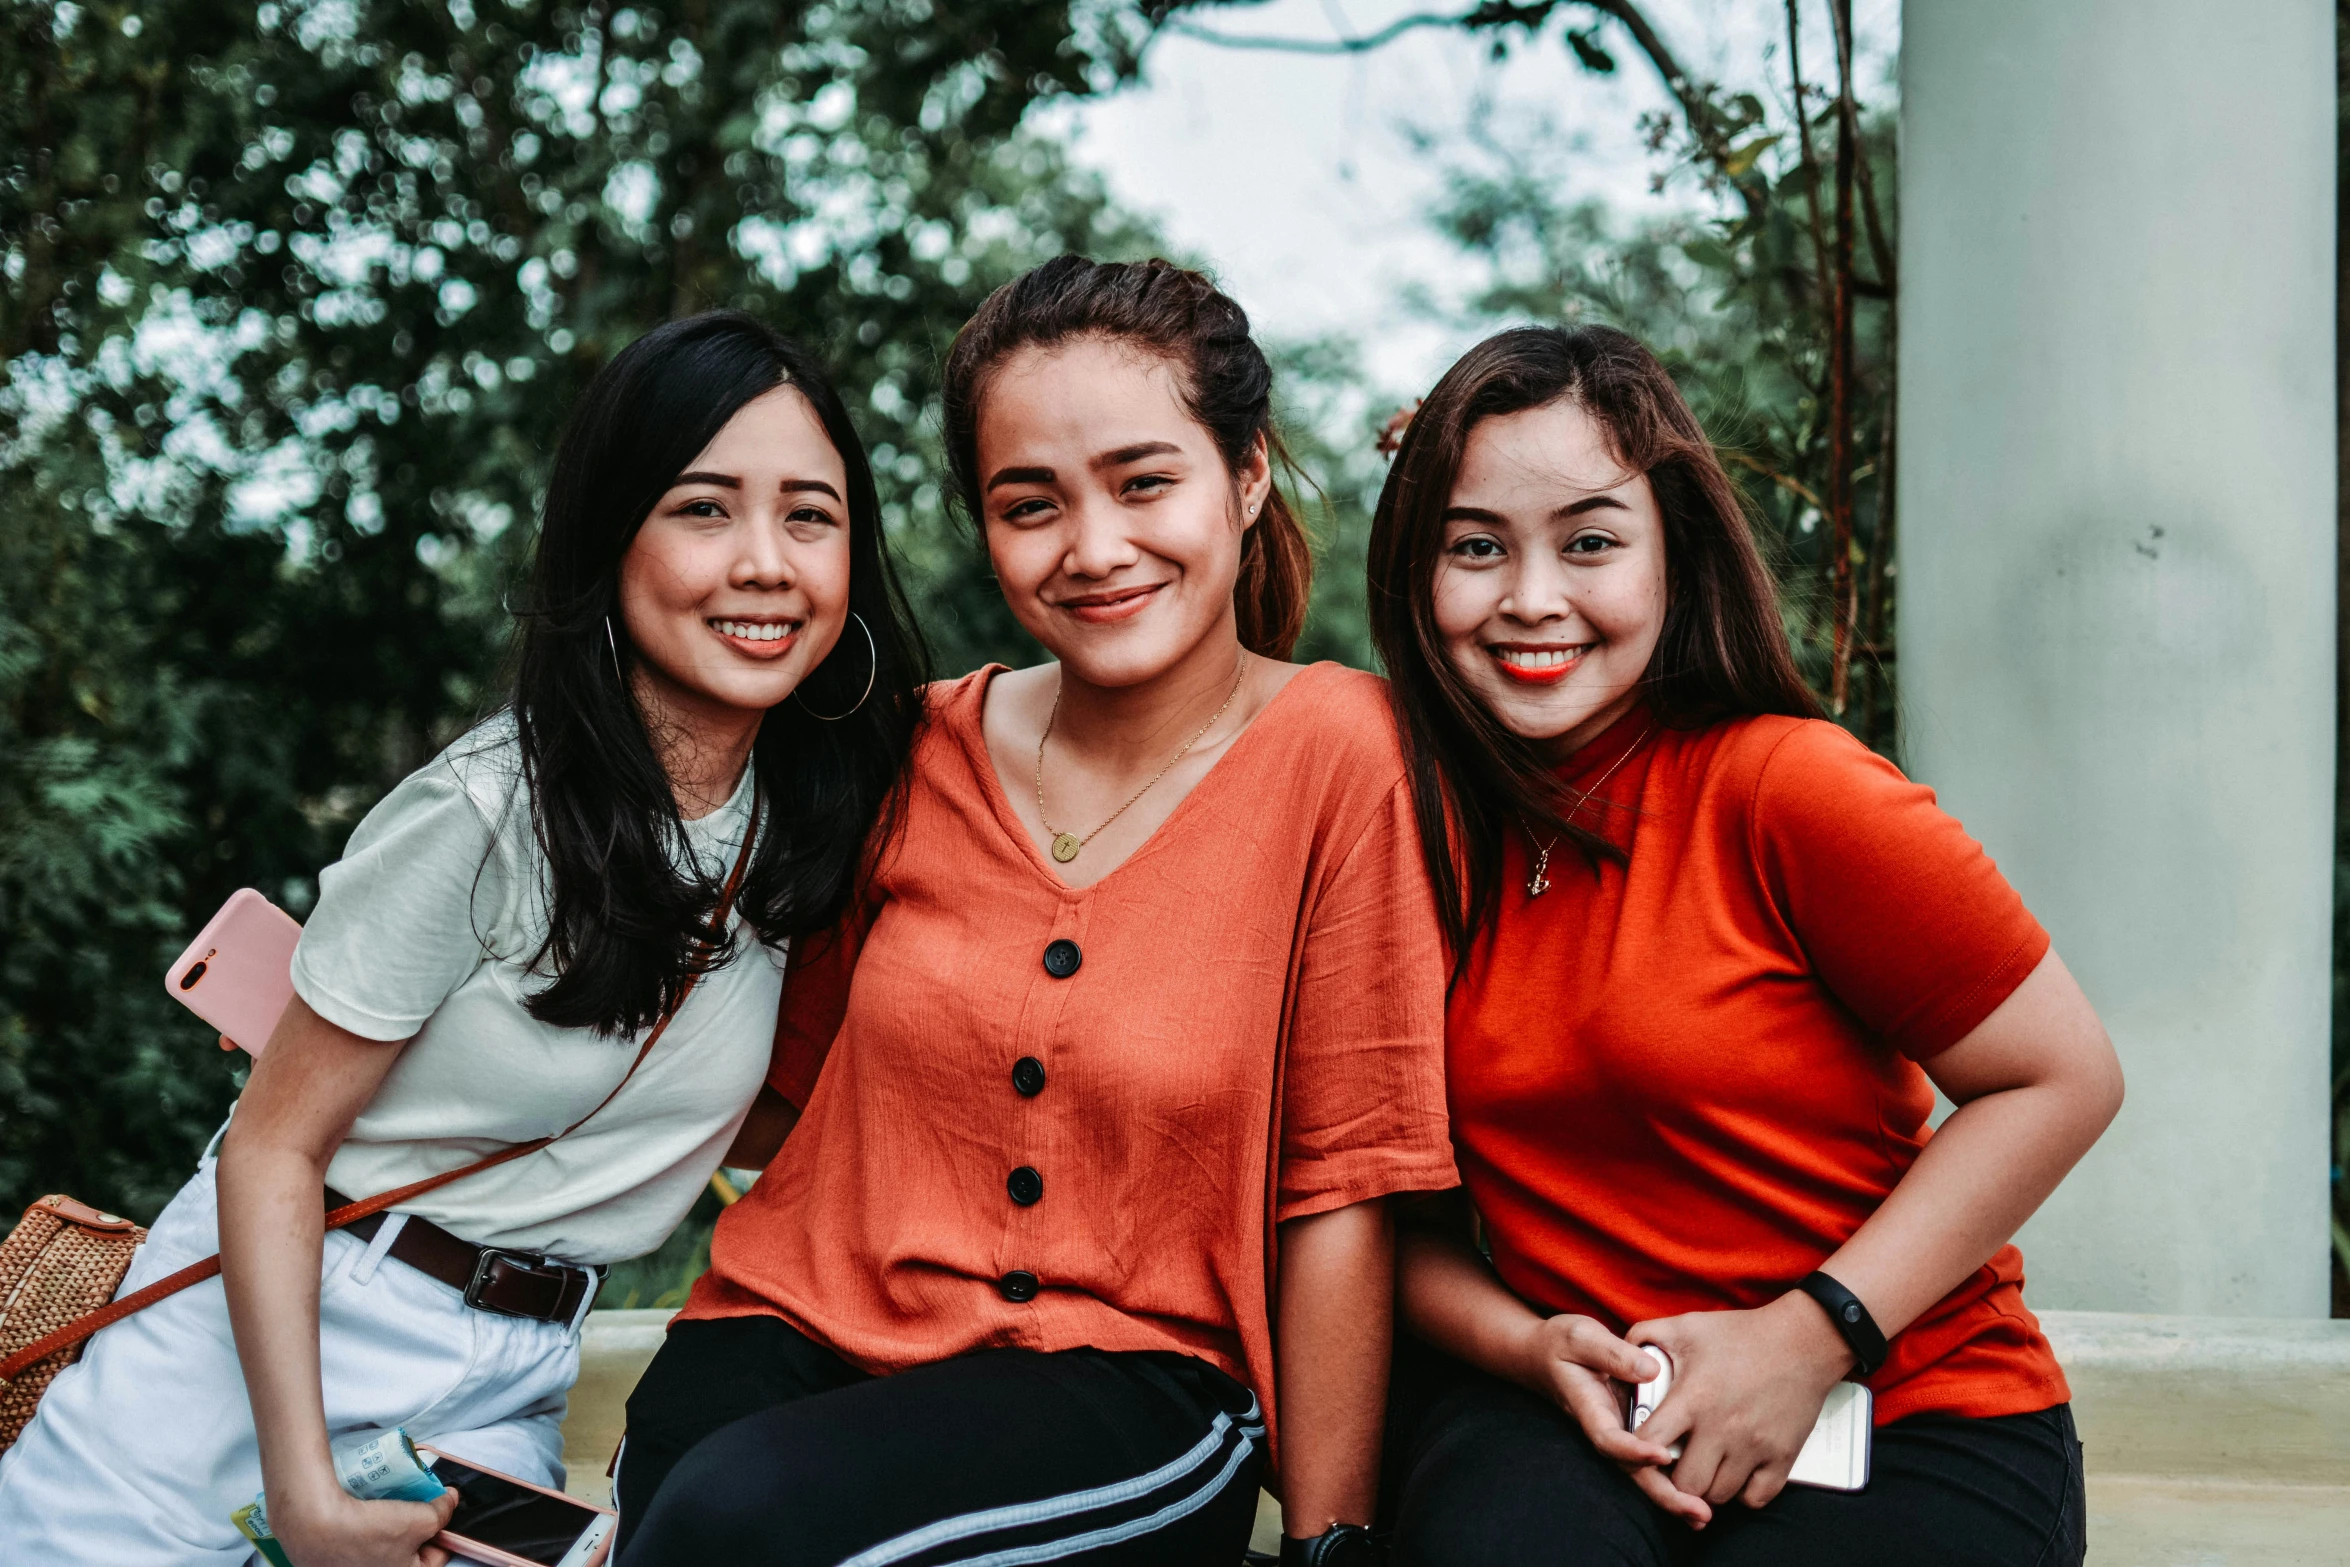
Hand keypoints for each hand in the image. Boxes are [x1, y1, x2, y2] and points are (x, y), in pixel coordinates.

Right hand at [271, 1482, 458, 1566]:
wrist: (314, 1525)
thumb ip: (443, 1511)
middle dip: (416, 1526)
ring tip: (393, 1503)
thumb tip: (451, 1500)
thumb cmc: (368, 1531)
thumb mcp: (420, 1519)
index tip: (441, 1511)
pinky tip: (370, 1507)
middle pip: (410, 1550)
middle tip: (417, 1504)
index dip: (443, 1530)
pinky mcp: (337, 1559)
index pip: (436, 1557)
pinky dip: (369, 1523)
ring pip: (387, 1543)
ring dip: (393, 1523)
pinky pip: (363, 1539)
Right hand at [1502, 1312, 1711, 1527]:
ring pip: (1643, 1473)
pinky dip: (1674, 1477)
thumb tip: (1651, 1369)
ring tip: (1704, 1514)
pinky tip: (1703, 1490)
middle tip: (1698, 1511)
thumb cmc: (1562, 1343)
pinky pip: (1651, 1459)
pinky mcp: (1632, 1429)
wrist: (1543, 1354)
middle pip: (1631, 1471)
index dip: (1634, 1451)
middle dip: (1663, 1495)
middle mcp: (1605, 1428)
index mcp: (1589, 1409)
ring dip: (1672, 1496)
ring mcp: (1619, 1432)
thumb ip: (1613, 1352)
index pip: (1609, 1439)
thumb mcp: (1582, 1337)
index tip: (1661, 1455)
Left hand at [1628, 1294, 1856, 1509]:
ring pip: (1718, 1495)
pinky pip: (1755, 1499)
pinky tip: (1735, 1474)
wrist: (1803, 1341)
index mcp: (1693, 1398)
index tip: (1643, 1445)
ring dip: (1707, 1487)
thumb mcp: (1687, 1326)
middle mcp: (1722, 1429)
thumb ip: (1645, 1337)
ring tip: (1705, 1466)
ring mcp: (1754, 1447)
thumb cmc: (1741, 1333)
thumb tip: (1620, 1356)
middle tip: (1676, 1464)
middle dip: (1674, 1478)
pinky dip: (1742, 1494)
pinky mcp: (1783, 1458)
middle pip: (1685, 1484)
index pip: (1648, 1445)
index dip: (1638, 1451)